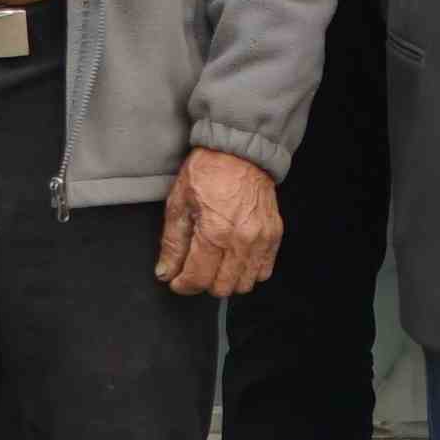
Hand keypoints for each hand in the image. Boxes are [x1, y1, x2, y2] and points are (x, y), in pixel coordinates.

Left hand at [155, 149, 284, 297]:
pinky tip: (235, 258)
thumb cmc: (207, 172)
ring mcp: (261, 239)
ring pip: (244, 284)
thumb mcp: (179, 204)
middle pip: (221, 288)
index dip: (182, 284)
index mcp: (214, 232)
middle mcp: (241, 240)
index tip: (176, 279)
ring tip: (216, 263)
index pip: (197, 279)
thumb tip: (166, 272)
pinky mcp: (274, 235)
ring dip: (227, 280)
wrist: (239, 152)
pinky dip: (248, 272)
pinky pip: (264, 271)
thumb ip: (172, 244)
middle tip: (195, 267)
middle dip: (203, 283)